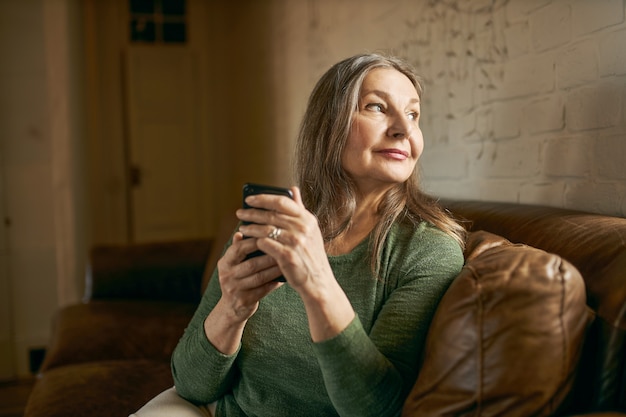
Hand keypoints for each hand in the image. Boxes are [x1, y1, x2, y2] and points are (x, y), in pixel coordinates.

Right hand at [215, 232, 283, 322]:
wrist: (231, 307)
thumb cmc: (237, 279)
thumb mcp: (233, 264)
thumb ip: (237, 249)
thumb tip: (240, 232)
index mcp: (224, 263)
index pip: (239, 249)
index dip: (255, 242)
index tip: (271, 236)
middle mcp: (227, 275)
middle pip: (252, 264)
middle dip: (270, 257)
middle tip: (285, 249)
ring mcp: (234, 289)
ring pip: (259, 278)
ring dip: (275, 270)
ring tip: (287, 263)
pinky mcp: (244, 301)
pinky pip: (263, 290)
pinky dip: (275, 283)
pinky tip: (284, 277)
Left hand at [237, 186, 354, 341]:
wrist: (318, 282)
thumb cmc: (311, 256)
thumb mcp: (311, 230)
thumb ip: (300, 209)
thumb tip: (293, 189)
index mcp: (308, 219)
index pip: (282, 201)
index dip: (263, 198)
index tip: (249, 198)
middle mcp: (303, 228)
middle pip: (271, 214)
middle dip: (252, 213)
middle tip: (239, 213)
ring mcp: (296, 242)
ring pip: (265, 229)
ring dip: (251, 228)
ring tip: (242, 228)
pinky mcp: (288, 256)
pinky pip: (265, 244)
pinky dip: (256, 242)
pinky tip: (250, 242)